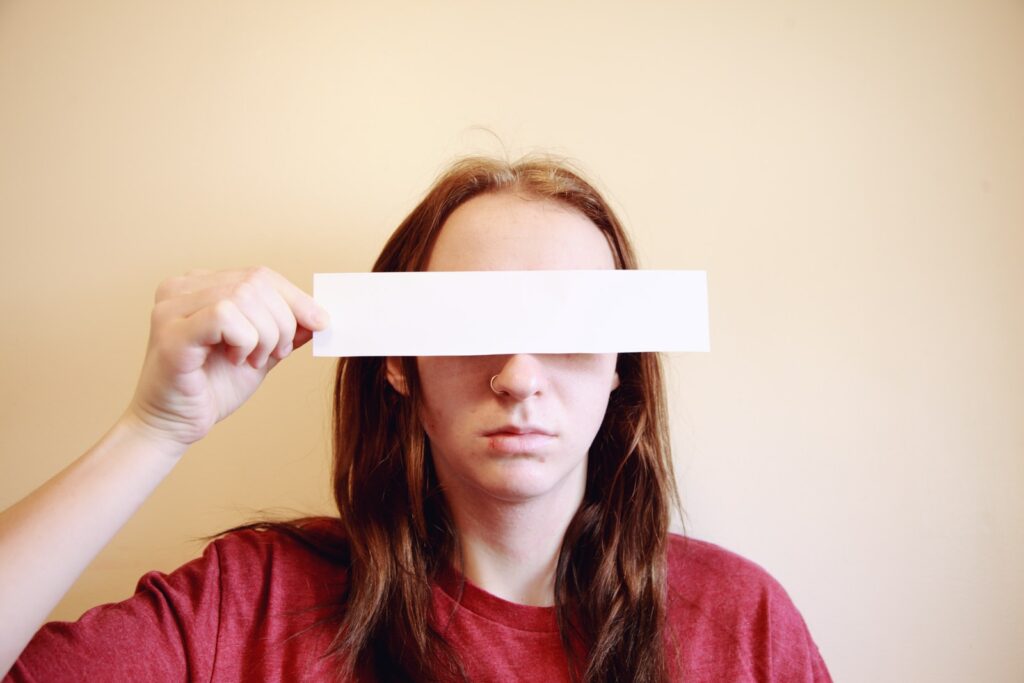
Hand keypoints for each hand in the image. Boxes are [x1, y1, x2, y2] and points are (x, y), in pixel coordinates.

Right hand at [124, 267, 327, 448]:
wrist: (174, 426)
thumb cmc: (212, 388)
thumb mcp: (261, 352)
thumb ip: (286, 331)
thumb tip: (320, 316)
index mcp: (200, 286)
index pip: (261, 275)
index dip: (296, 299)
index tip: (321, 323)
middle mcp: (181, 288)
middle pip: (256, 283)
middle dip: (282, 322)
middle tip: (275, 354)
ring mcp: (171, 308)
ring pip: (244, 296)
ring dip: (264, 335)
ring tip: (252, 360)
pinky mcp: (171, 333)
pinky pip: (224, 315)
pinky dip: (244, 340)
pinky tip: (236, 360)